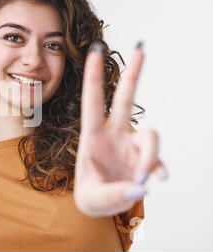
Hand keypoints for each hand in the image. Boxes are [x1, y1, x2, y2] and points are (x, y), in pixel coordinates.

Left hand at [73, 41, 167, 216]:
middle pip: (125, 100)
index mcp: (92, 137)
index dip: (93, 77)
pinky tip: (155, 180)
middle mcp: (113, 135)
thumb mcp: (93, 200)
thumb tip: (140, 186)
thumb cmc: (92, 197)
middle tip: (140, 47)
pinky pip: (159, 158)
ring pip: (151, 135)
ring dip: (149, 157)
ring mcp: (131, 145)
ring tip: (140, 180)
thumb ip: (114, 194)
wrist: (105, 204)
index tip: (95, 51)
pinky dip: (158, 169)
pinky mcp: (146, 158)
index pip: (92, 102)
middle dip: (134, 74)